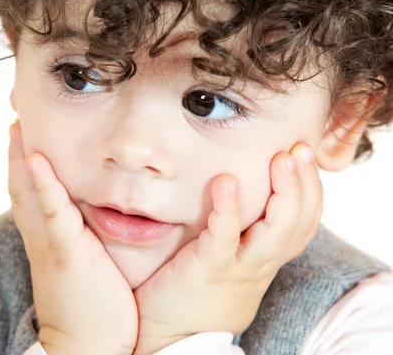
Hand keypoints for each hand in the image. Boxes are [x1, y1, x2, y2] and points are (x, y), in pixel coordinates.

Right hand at [8, 120, 137, 354]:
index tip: (23, 134)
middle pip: (20, 185)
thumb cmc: (91, 304)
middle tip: (15, 117)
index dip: (23, 162)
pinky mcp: (67, 251)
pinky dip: (44, 184)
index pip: (30, 192)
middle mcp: (41, 235)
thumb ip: (81, 237)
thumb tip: (91, 215)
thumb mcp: (82, 261)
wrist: (87, 345)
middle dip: (15, 151)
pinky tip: (36, 159)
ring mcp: (51, 241)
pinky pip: (52, 212)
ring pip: (28, 193)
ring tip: (17, 126)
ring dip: (20, 158)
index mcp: (47, 236)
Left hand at [132, 143, 322, 354]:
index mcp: (265, 257)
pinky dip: (229, 207)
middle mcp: (260, 262)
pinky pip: (225, 236)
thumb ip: (239, 230)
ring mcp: (237, 266)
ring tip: (281, 159)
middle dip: (305, 183)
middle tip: (300, 149)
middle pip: (299, 223)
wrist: (170, 333)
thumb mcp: (228, 258)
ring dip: (284, 192)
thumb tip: (235, 186)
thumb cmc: (195, 289)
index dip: (311, 189)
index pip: (303, 222)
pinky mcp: (209, 267)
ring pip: (278, 231)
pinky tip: (226, 181)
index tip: (304, 154)